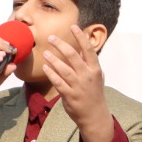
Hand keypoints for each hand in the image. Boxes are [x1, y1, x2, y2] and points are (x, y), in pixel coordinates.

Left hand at [46, 26, 113, 141]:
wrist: (95, 115)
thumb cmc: (94, 93)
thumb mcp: (96, 77)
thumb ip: (88, 63)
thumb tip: (81, 47)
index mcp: (95, 69)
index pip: (88, 49)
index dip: (81, 37)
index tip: (73, 26)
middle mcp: (87, 76)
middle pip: (73, 56)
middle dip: (61, 45)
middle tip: (51, 37)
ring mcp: (78, 86)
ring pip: (63, 69)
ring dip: (53, 59)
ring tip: (46, 52)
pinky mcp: (70, 96)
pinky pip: (58, 82)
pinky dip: (51, 74)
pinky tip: (45, 67)